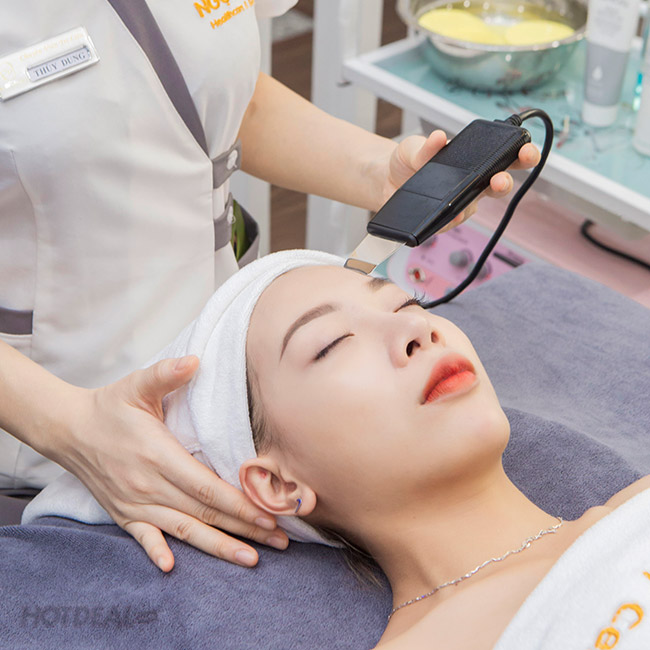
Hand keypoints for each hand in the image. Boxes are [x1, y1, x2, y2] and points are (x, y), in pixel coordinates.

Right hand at [52, 356, 287, 571]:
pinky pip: (144, 538)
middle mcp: (149, 485)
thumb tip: (195, 360)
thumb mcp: (137, 384)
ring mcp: (135, 503)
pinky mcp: (124, 514)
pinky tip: (172, 568)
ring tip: (250, 559)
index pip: (206, 486)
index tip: (268, 514)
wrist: (69, 430)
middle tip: (279, 540)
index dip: (239, 503)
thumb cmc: (110, 407)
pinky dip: (158, 552)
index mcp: (158, 455)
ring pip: (184, 530)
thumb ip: (166, 374)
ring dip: (219, 547)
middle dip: (244, 529)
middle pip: (204, 513)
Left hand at [376, 130, 540, 232]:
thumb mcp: (414, 147)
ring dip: (475, 205)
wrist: (385, 180)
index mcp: (474, 161)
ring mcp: (459, 204)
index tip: (526, 150)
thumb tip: (438, 138)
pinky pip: (451, 223)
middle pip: (498, 187)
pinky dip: (452, 220)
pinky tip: (451, 215)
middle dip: (505, 183)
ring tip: (468, 201)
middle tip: (500, 180)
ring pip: (475, 208)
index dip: (521, 154)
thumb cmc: (407, 160)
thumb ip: (426, 146)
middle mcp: (471, 184)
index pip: (505, 158)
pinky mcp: (443, 220)